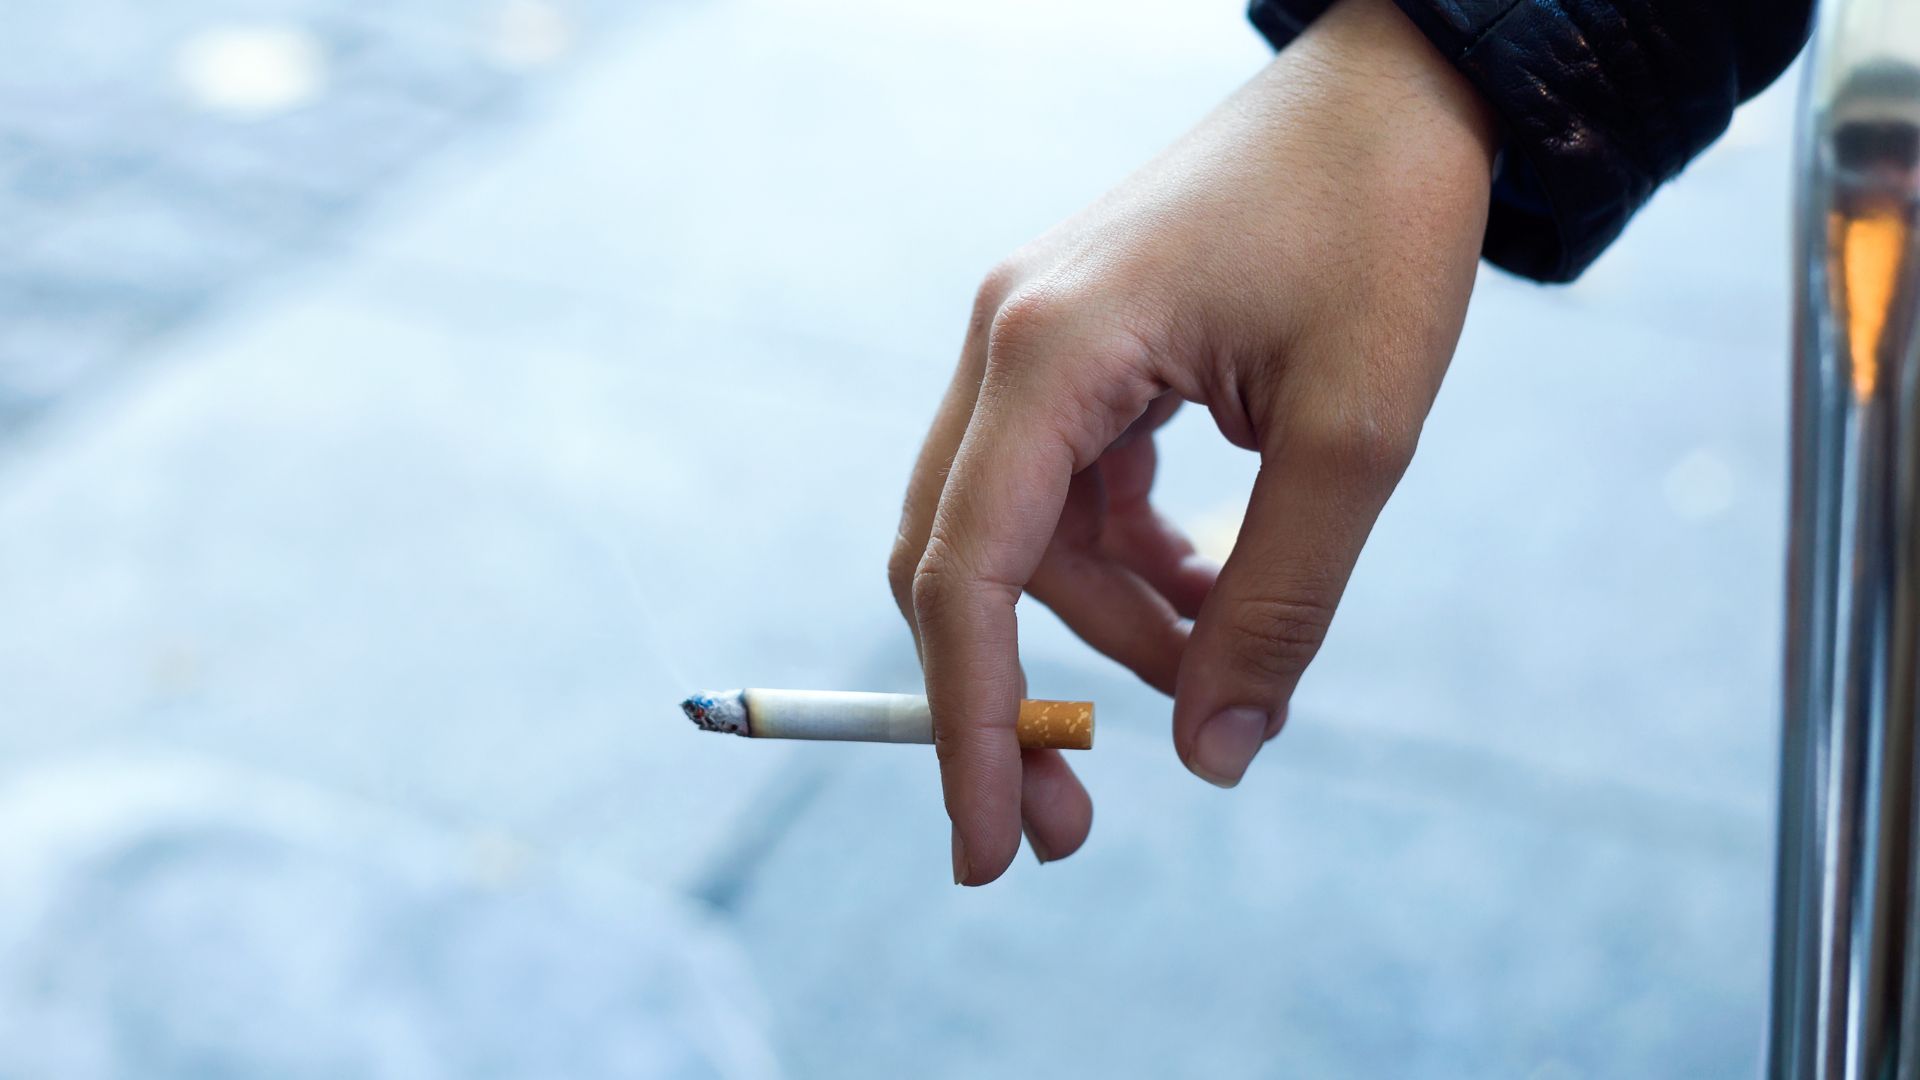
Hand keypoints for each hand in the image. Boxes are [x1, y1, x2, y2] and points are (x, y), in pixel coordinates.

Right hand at [887, 0, 1496, 884]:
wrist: (1399, 85)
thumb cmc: (1381, 226)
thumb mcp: (1357, 435)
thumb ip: (1278, 606)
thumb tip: (1210, 756)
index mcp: (1050, 352)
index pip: (969, 573)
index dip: (968, 722)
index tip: (990, 849)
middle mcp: (1011, 344)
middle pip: (966, 564)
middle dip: (1015, 697)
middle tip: (1077, 824)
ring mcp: (1037, 341)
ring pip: (1026, 538)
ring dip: (1107, 624)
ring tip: (1215, 662)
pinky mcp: (1082, 348)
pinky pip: (1070, 490)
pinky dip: (1127, 562)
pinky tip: (1207, 586)